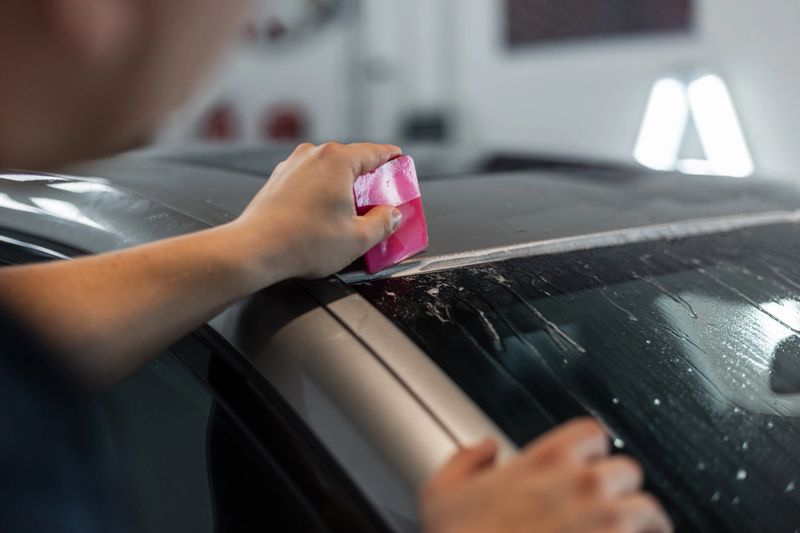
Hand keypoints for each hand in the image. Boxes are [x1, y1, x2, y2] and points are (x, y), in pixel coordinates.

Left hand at [234, 142, 403, 280]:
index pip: (375, 152)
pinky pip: (310, 181)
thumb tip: (392, 215)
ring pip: (328, 171)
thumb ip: (383, 223)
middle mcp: (313, 156)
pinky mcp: (278, 181)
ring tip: (351, 215)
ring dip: (343, 188)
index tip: (400, 165)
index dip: (392, 159)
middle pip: (351, 161)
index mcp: (337, 160)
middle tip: (380, 201)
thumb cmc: (302, 242)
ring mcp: (292, 166)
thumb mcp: (358, 238)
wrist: (256, 249)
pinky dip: (322, 194)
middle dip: (368, 180)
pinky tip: (325, 218)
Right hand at [421, 418, 671, 532]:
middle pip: (626, 469)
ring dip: (640, 520)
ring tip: (631, 531)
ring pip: (648, 510)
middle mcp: (584, 485)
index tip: (581, 464)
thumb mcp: (440, 494)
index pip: (591, 433)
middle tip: (603, 504)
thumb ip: (465, 461)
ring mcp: (608, 523)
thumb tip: (485, 450)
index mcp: (546, 460)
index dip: (587, 450)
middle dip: (616, 486)